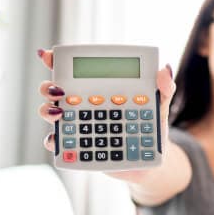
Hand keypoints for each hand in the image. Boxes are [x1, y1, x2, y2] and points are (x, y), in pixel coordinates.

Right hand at [36, 49, 176, 180]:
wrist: (152, 159)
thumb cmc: (151, 127)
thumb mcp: (159, 105)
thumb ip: (164, 88)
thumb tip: (165, 70)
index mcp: (98, 89)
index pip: (74, 71)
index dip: (56, 60)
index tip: (48, 55)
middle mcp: (83, 105)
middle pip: (54, 91)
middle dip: (48, 87)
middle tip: (57, 91)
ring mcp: (79, 126)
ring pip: (52, 115)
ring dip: (48, 112)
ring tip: (59, 114)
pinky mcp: (80, 147)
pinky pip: (61, 145)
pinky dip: (55, 142)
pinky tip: (58, 140)